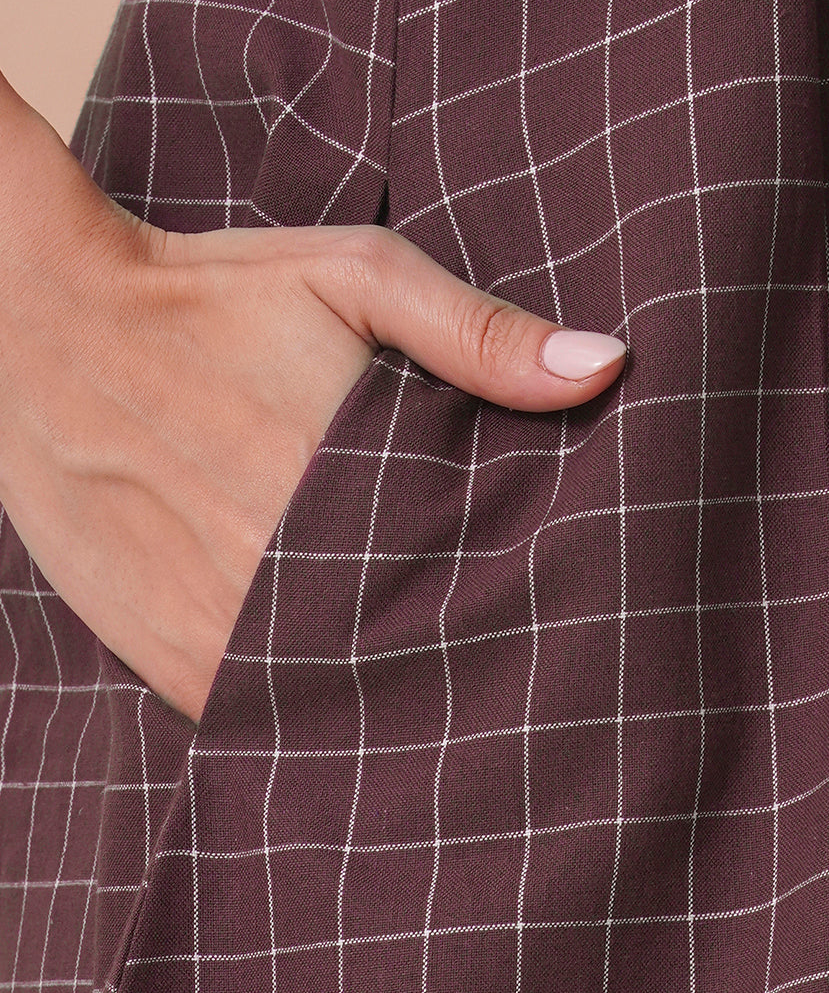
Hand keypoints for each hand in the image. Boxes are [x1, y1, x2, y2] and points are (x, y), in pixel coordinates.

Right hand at [0, 75, 626, 723]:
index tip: (573, 618)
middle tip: (531, 679)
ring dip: (393, 702)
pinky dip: (304, 715)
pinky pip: (256, 716)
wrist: (43, 321)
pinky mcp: (163, 650)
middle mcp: (284, 564)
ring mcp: (217, 622)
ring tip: (454, 709)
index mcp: (349, 474)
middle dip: (471, 662)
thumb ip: (479, 332)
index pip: (477, 577)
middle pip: (416, 651)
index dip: (528, 604)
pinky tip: (346, 703)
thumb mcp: (356, 276)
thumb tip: (607, 366)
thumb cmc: (214, 290)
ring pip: (341, 701)